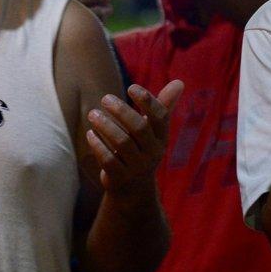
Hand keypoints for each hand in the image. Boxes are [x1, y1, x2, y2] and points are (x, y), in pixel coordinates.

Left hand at [85, 80, 183, 200]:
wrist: (134, 189)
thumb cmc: (143, 149)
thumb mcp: (154, 131)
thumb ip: (164, 106)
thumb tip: (180, 82)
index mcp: (162, 138)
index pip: (160, 117)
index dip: (147, 100)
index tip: (131, 87)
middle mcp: (152, 152)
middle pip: (139, 128)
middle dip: (121, 111)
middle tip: (105, 98)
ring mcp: (137, 167)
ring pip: (122, 143)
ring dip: (105, 125)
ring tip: (92, 114)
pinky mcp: (120, 178)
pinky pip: (108, 160)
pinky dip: (98, 145)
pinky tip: (90, 133)